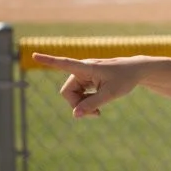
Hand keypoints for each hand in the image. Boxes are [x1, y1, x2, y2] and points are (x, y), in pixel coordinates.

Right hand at [31, 53, 145, 117]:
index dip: (49, 61)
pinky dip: (85, 102)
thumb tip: (75, 115)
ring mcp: (83, 75)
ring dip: (82, 105)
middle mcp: (82, 69)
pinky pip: (78, 94)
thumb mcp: (111, 94)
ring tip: (98, 111)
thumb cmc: (125, 79)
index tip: (34, 54)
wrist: (136, 71)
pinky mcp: (86, 79)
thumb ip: (93, 104)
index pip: (65, 64)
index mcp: (87, 67)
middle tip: (96, 115)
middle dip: (77, 105)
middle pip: (67, 92)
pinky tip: (97, 106)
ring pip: (72, 95)